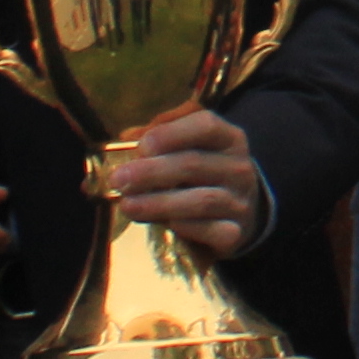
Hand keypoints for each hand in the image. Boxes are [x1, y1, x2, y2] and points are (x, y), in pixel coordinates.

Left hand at [108, 106, 267, 259]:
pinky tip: (163, 225)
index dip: (172, 134)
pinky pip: (211, 230)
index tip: (142, 146)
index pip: (206, 126)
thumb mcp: (189, 146)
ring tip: (128, 205)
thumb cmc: (202, 173)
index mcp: (228, 138)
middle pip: (195, 164)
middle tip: (119, 179)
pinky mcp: (235, 232)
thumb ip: (159, 137)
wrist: (237, 210)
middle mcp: (239, 168)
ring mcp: (239, 202)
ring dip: (159, 203)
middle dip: (151, 172)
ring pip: (201, 200)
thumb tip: (124, 142)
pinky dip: (186, 228)